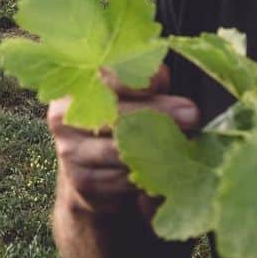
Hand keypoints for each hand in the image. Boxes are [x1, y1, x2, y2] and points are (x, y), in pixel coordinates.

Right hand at [47, 63, 200, 211]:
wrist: (91, 171)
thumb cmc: (119, 121)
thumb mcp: (131, 94)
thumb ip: (143, 80)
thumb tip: (158, 76)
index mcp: (75, 84)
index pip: (102, 75)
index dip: (132, 78)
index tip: (161, 81)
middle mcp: (64, 115)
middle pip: (114, 113)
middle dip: (158, 112)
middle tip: (192, 115)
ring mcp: (70, 151)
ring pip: (119, 149)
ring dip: (158, 147)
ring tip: (188, 143)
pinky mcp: (82, 182)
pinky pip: (121, 178)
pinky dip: (147, 174)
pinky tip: (167, 168)